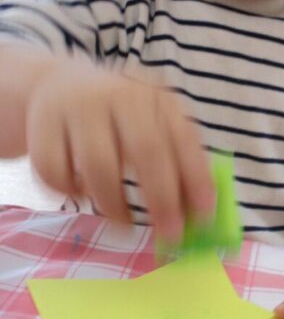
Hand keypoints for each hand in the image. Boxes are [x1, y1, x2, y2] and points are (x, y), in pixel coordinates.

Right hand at [25, 56, 213, 236]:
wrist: (57, 85)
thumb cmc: (117, 118)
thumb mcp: (151, 124)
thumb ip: (177, 159)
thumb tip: (200, 211)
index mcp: (154, 95)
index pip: (183, 137)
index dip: (196, 176)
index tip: (205, 213)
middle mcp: (119, 95)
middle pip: (146, 149)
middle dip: (162, 198)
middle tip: (170, 233)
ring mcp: (78, 108)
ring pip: (98, 166)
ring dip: (115, 205)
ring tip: (123, 224)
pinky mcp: (43, 124)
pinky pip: (56, 171)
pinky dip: (70, 192)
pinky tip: (82, 193)